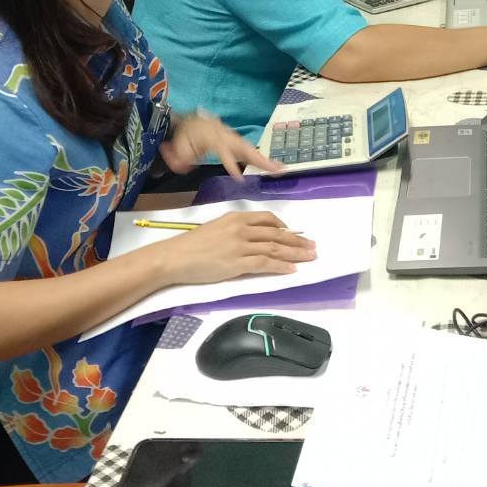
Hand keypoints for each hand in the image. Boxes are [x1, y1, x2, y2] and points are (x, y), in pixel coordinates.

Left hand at [159, 111, 283, 178]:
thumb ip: (179, 157)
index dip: (231, 164)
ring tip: (280, 170)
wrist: (192, 119)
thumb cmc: (186, 132)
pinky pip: (249, 151)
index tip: (239, 178)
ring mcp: (233, 138)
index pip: (224, 151)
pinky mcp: (235, 143)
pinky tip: (271, 167)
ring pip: (250, 150)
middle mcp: (226, 136)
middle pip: (245, 148)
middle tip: (276, 169)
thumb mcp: (177, 144)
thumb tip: (183, 167)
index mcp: (213, 136)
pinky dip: (261, 159)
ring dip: (265, 160)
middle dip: (260, 159)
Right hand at [162, 210, 316, 284]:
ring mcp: (240, 246)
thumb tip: (255, 238)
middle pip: (276, 234)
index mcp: (236, 217)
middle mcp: (241, 229)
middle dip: (297, 241)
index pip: (268, 219)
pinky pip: (264, 263)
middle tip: (312, 246)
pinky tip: (291, 269)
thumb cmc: (192, 245)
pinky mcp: (236, 263)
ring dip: (295, 253)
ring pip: (274, 248)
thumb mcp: (217, 228)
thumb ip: (237, 230)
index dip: (285, 227)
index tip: (296, 234)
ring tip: (309, 258)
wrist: (174, 257)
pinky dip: (280, 266)